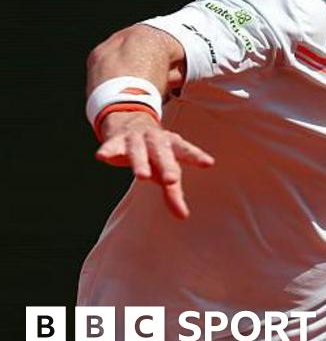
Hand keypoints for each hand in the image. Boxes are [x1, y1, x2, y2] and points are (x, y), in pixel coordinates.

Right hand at [94, 110, 214, 218]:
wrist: (129, 123)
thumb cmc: (154, 153)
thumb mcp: (164, 170)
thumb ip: (173, 192)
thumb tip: (183, 216)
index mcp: (172, 145)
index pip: (186, 151)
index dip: (196, 156)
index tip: (208, 163)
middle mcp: (156, 140)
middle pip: (162, 153)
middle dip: (167, 166)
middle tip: (171, 180)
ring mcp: (136, 139)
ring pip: (138, 150)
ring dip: (140, 162)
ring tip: (142, 176)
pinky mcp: (116, 140)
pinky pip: (111, 146)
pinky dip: (108, 150)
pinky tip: (102, 156)